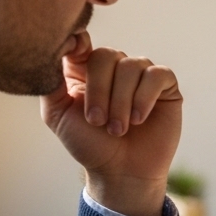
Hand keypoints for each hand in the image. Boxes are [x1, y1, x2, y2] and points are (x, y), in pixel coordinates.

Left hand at [41, 33, 181, 215]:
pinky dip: (145, 98)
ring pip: (132, 66)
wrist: (121, 172)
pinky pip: (157, 75)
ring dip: (122, 101)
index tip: (74, 53)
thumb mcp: (58, 114)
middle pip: (106, 56)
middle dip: (100, 90)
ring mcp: (141, 75)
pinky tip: (138, 119)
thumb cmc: (89, 144)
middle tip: (97, 121)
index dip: (77, 44)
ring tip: (118, 129)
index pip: (82, 43)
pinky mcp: (165, 85)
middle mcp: (114, 67)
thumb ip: (50, 82)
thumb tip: (53, 50)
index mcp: (86, 70)